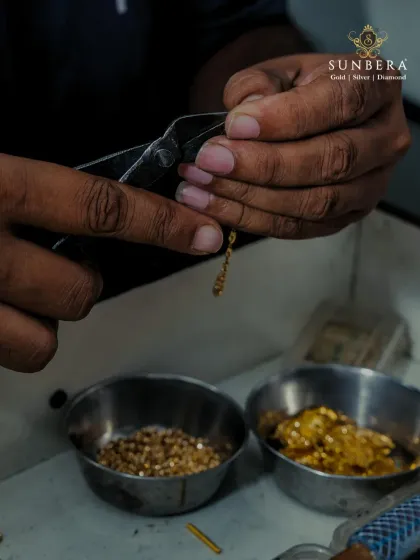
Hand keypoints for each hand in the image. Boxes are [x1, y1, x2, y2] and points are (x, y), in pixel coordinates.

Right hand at [0, 155, 221, 372]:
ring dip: (51, 314)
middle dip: (84, 282)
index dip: (161, 223)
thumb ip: (31, 180)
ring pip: (51, 335)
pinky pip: (23, 355)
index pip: (101, 208)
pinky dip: (22, 338)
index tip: (203, 232)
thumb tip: (84, 199)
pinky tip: (6, 313)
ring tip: (22, 291)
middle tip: (56, 262)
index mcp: (2, 187)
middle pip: (83, 288)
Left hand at [177, 53, 410, 237]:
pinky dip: (253, 220)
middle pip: (331, 161)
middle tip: (210, 161)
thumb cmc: (303, 89)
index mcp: (376, 87)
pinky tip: (216, 206)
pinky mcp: (346, 217)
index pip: (338, 104)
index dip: (285, 119)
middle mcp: (385, 140)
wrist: (320, 116)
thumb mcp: (282, 70)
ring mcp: (370, 186)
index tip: (234, 126)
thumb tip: (242, 118)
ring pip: (315, 203)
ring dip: (252, 198)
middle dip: (263, 166)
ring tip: (201, 186)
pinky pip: (299, 228)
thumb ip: (260, 84)